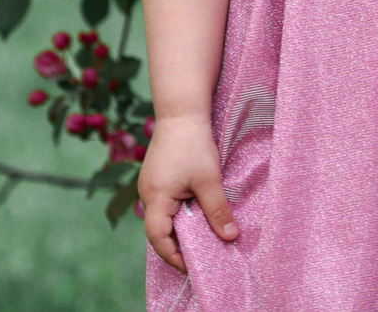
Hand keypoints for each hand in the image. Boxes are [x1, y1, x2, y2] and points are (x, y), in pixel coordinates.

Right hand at [137, 114, 237, 272]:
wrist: (182, 111)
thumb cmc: (193, 143)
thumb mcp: (208, 179)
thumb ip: (217, 210)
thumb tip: (229, 237)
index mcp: (155, 197)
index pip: (158, 238)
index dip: (174, 256)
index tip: (192, 266)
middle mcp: (147, 193)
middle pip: (158, 230)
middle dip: (178, 246)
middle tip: (201, 256)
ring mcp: (151, 185)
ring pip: (162, 217)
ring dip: (180, 229)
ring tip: (202, 238)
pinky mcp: (157, 177)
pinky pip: (165, 205)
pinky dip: (179, 215)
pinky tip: (196, 215)